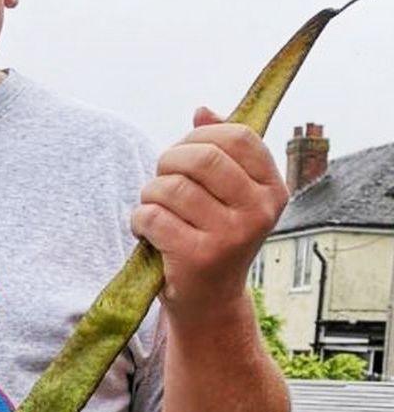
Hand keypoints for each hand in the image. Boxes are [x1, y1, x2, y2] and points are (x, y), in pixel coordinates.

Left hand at [131, 106, 288, 321]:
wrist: (208, 300)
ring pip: (171, 187)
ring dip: (150, 195)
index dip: (200, 138)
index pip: (239, 136)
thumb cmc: (211, 235)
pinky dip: (139, 221)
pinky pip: (152, 216)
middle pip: (201, 157)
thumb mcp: (224, 193)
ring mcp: (232, 235)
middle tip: (161, 181)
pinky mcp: (200, 257)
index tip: (185, 155)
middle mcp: (259, 211)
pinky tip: (148, 233)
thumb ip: (217, 150)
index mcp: (271, 189)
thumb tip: (202, 111)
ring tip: (155, 211)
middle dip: (167, 162)